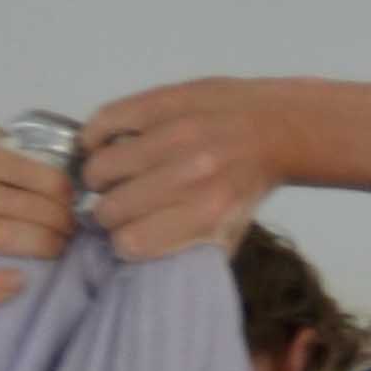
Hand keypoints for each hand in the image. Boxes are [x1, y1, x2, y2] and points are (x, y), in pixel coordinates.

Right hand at [77, 79, 295, 262]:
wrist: (275, 127)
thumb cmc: (245, 186)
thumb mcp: (227, 234)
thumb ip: (187, 254)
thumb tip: (140, 268)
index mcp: (205, 213)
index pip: (130, 242)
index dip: (123, 242)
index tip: (126, 235)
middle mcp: (189, 173)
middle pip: (112, 208)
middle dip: (108, 213)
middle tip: (116, 208)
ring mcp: (174, 133)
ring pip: (102, 167)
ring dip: (98, 178)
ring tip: (108, 178)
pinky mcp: (163, 101)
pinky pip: (105, 121)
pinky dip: (94, 137)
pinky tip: (101, 146)